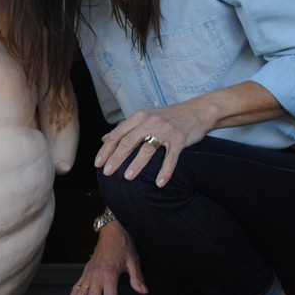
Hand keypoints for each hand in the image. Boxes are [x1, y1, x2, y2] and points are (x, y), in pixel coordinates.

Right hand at [65, 220, 147, 294]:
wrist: (111, 230)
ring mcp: (89, 274)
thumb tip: (143, 291)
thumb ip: (137, 277)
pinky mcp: (85, 271)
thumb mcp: (133, 259)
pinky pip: (76, 286)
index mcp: (109, 274)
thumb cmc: (123, 245)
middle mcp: (96, 276)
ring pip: (79, 293)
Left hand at [94, 101, 212, 187]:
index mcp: (139, 117)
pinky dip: (165, 171)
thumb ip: (125, 128)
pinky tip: (160, 183)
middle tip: (107, 173)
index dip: (106, 150)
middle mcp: (150, 122)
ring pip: (147, 149)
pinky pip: (171, 157)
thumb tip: (104, 139)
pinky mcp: (179, 139)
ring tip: (127, 178)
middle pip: (128, 142)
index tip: (98, 164)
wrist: (197, 111)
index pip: (118, 134)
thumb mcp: (144, 117)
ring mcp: (165, 130)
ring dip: (137, 164)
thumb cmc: (167, 116)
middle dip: (116, 158)